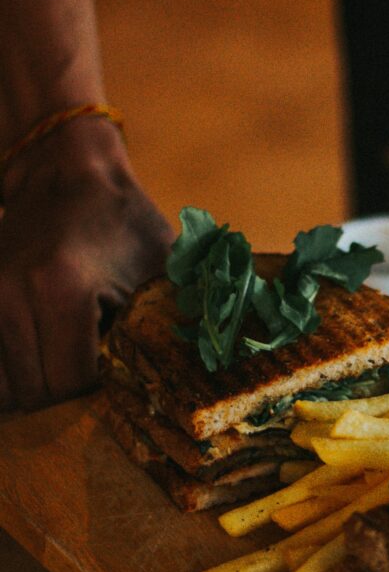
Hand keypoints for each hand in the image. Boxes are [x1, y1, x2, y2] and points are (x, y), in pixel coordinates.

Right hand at [0, 119, 173, 409]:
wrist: (66, 171)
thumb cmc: (125, 224)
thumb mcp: (162, 270)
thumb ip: (172, 327)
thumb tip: (187, 390)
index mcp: (62, 290)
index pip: (68, 386)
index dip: (95, 396)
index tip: (116, 380)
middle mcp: (10, 295)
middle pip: (32, 394)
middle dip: (65, 400)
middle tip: (94, 378)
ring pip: (2, 390)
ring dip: (35, 390)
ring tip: (65, 368)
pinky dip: (11, 376)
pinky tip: (39, 360)